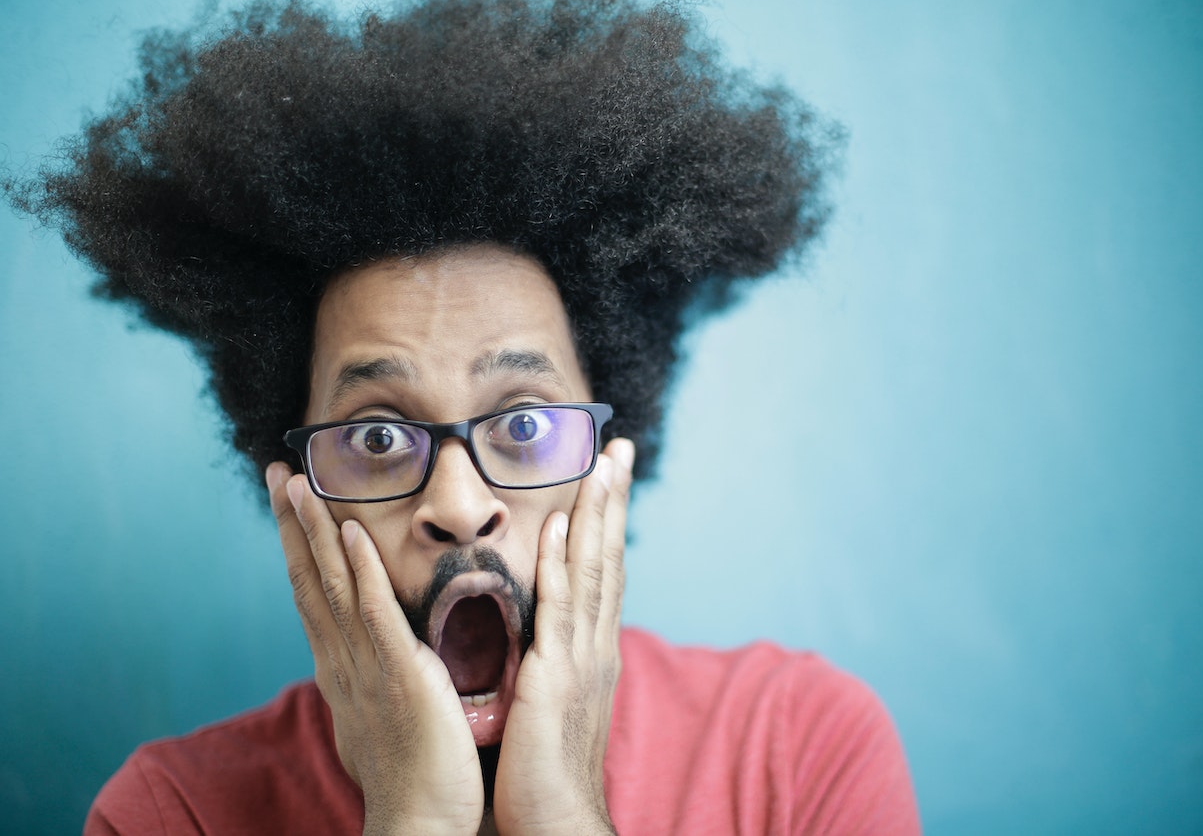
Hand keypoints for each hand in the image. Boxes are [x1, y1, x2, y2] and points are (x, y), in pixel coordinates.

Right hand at [266, 462, 484, 835]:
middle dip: (293, 526)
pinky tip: (350, 532)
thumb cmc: (419, 774)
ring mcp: (365, 668)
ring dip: (314, 532)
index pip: (315, 595)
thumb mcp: (392, 712)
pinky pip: (373, 614)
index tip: (291, 504)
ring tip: (298, 483)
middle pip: (310, 581)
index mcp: (345, 670)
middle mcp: (343, 663)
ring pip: (331, 587)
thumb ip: (385, 677)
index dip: (301, 546)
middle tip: (277, 474)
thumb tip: (385, 656)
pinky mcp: (397, 676)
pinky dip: (358, 570)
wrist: (422, 824)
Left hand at [490, 437, 633, 834]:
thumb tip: (540, 634)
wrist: (556, 825)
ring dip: (598, 516)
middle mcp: (595, 647)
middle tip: (619, 447)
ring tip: (603, 465)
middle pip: (609, 558)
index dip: (606, 522)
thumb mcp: (550, 703)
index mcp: (592, 651)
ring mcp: (581, 660)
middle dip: (613, 501)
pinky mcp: (555, 679)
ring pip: (593, 572)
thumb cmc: (545, 771)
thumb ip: (550, 662)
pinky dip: (565, 566)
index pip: (603, 572)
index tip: (607, 476)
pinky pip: (560, 611)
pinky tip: (564, 529)